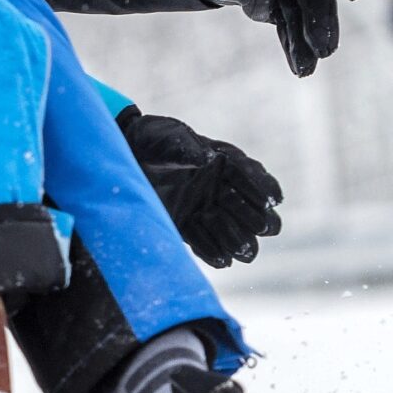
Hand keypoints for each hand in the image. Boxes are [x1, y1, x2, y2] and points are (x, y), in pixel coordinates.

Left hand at [118, 108, 284, 267]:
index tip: (265, 200)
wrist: (126, 156)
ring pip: (243, 242)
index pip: (261, 182)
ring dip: (237, 240)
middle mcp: (225, 192)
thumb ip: (187, 148)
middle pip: (264, 220)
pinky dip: (215, 254)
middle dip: (258, 222)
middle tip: (243, 217)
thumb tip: (207, 159)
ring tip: (219, 232)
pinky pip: (213, 252)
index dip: (265, 193)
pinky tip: (210, 250)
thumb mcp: (169, 139)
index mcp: (229, 165)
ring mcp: (209, 214)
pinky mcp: (189, 230)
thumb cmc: (153, 141)